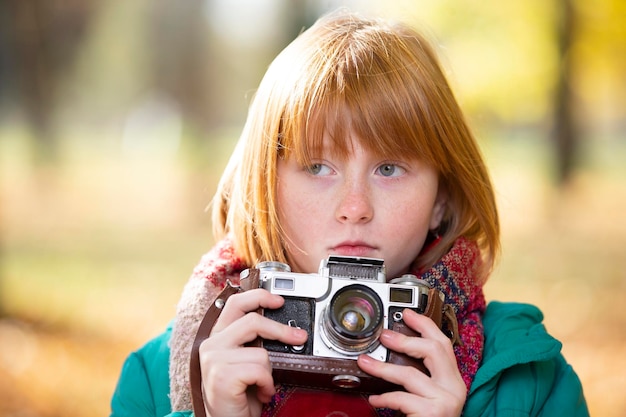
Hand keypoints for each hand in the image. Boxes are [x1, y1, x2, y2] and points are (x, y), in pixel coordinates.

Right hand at [198, 289, 307, 416]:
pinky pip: (260, 371)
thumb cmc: (239, 394)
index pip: (236, 303)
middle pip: (252, 320)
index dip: (259, 296)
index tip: (279, 300)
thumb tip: (284, 326)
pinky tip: (261, 393)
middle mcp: (212, 344)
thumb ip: (253, 341)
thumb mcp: (245, 361)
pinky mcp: (221, 376)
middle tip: (299, 337)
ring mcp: (214, 359)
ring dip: (270, 371)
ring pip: (260, 351)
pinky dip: (267, 384)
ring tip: (264, 384)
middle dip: (280, 330)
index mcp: (218, 336)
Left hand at [357, 309, 465, 416]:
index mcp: (453, 380)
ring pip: (410, 375)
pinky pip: (402, 399)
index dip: (425, 325)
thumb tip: (393, 351)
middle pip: (434, 350)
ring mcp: (445, 401)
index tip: (407, 313)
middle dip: (407, 339)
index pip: (443, 344)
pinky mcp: (433, 414)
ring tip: (365, 363)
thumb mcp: (429, 395)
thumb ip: (421, 376)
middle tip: (384, 335)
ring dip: (382, 368)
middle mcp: (454, 388)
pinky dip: (384, 397)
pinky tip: (374, 400)